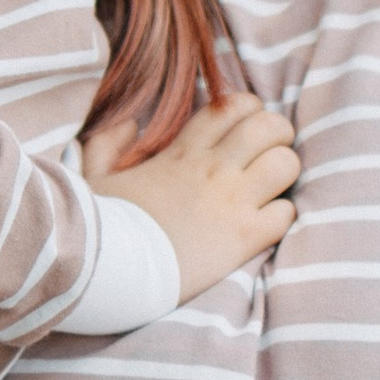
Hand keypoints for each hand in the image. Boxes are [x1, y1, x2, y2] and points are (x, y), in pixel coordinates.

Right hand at [88, 94, 298, 302]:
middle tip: (266, 157)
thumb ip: (106, 144)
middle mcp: (213, 168)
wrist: (112, 272)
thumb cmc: (101, 227)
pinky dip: (281, 218)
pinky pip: (286, 213)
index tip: (242, 132)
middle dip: (278, 136)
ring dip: (284, 175)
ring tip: (270, 190)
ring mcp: (232, 201)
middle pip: (271, 126)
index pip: (233, 106)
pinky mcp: (244, 237)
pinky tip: (264, 226)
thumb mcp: (92, 177)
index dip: (248, 112)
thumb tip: (128, 124)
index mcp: (183, 151)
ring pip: (286, 164)